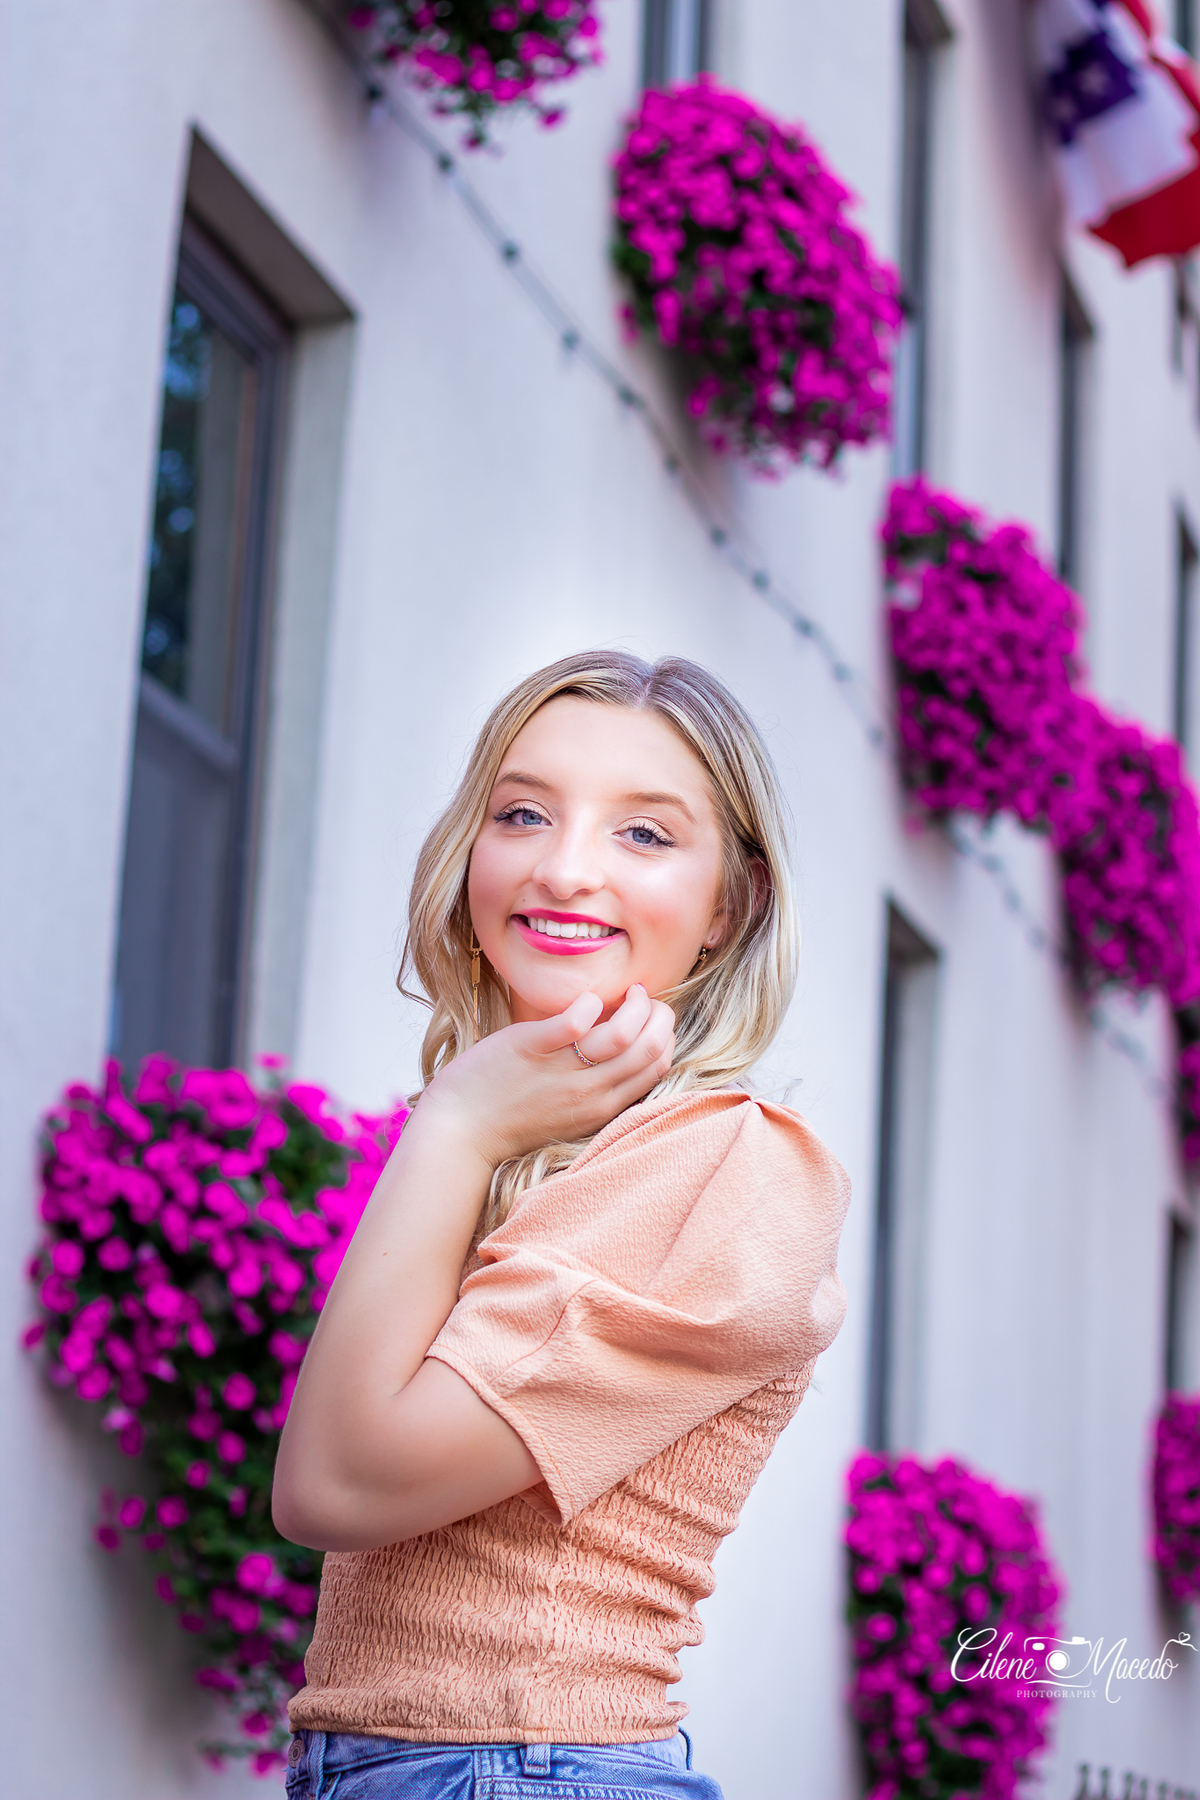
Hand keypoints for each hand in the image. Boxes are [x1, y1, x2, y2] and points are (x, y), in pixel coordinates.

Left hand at [416, 984, 675, 1169]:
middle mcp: (589, 1092)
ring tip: (628, 992)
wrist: (460, 1132)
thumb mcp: (567, 1111)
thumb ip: (595, 1085)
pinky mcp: (531, 1049)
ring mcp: (561, 1072)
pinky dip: (589, 1004)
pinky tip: (587, 999)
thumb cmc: (511, 1116)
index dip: (665, 1036)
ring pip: (624, 1035)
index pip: (658, 1067)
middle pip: (651, 1049)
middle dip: (661, 1016)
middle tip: (646, 999)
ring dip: (636, 1006)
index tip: (653, 1018)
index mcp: (602, 1107)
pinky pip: (574, 1023)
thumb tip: (619, 1044)